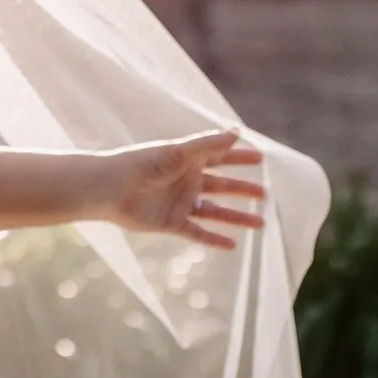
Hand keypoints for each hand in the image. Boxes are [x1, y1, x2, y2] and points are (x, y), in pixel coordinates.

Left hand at [101, 129, 266, 249]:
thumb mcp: (180, 152)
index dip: (239, 158)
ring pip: (215, 211)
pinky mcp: (171, 223)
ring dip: (237, 217)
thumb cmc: (142, 164)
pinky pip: (198, 233)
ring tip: (261, 224)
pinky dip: (214, 239)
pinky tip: (232, 245)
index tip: (261, 158)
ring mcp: (179, 203)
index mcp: (186, 160)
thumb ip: (209, 145)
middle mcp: (185, 181)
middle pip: (221, 186)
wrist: (110, 189)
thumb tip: (237, 132)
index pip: (219, 157)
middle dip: (243, 189)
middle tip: (266, 194)